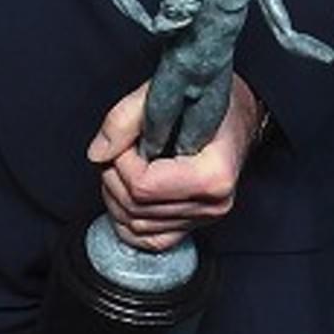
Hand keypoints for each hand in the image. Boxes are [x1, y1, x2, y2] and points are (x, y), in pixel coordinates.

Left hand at [86, 75, 262, 250]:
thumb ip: (126, 118)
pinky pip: (146, 240)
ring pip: (135, 226)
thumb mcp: (166, 93)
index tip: (123, 138)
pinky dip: (126, 220)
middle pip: (136, 208)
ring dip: (115, 195)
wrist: (237, 114)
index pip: (144, 186)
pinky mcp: (193, 228)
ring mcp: (204, 220)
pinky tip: (126, 192)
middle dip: (113, 176)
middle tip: (118, 147)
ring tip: (122, 163)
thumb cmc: (205, 100)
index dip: (121, 161)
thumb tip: (97, 154)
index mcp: (214, 174)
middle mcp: (213, 205)